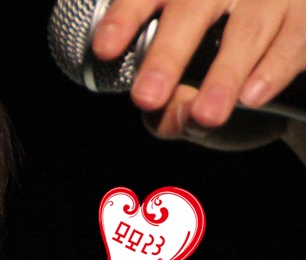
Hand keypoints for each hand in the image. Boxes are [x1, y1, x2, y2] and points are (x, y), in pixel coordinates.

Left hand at [91, 0, 304, 154]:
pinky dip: (274, 68)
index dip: (124, 19)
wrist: (287, 41)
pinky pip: (295, 38)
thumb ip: (169, 106)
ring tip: (205, 115)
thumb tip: (172, 118)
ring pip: (248, 27)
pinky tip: (252, 96)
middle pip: (192, 8)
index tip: (103, 49)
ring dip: (225, 74)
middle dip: (167, 54)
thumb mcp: (187, 79)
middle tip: (147, 97)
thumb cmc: (219, 61)